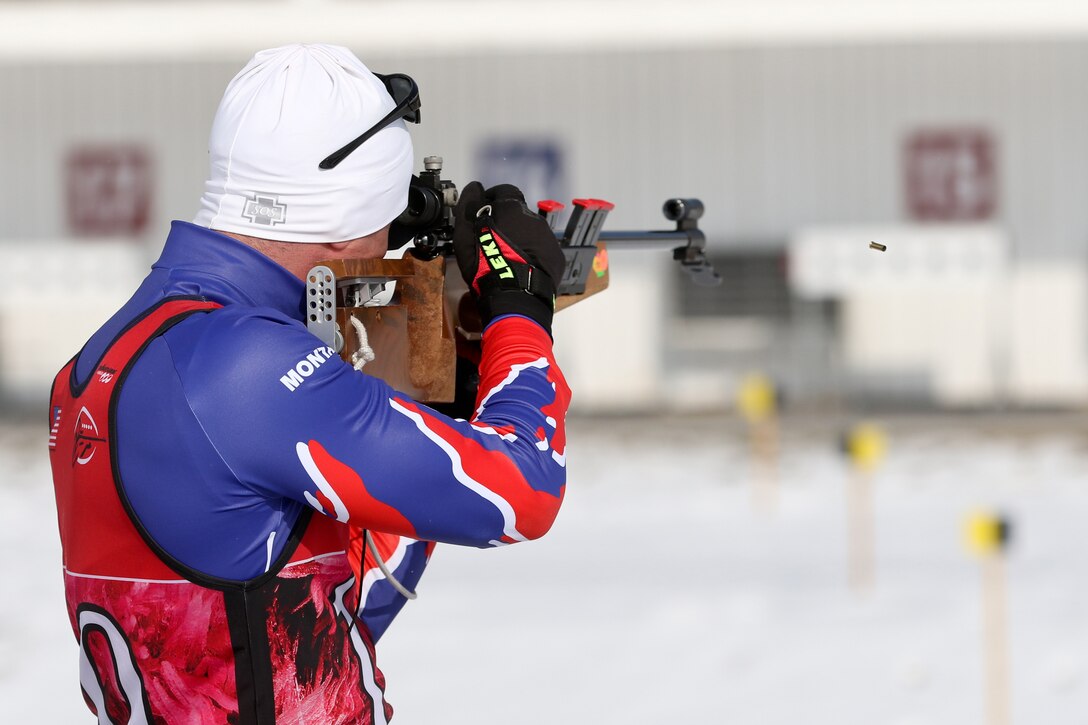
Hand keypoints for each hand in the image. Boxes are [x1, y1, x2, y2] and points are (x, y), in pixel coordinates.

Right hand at [453, 182, 564, 334]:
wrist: (516, 298)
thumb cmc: (487, 267)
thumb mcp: (465, 235)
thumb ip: (468, 207)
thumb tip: (473, 188)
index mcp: (510, 209)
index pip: (504, 190)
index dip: (493, 198)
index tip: (485, 210)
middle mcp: (533, 218)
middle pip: (519, 212)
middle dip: (506, 220)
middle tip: (493, 237)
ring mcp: (547, 237)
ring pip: (531, 231)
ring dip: (520, 237)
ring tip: (507, 256)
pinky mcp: (556, 256)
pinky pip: (543, 248)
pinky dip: (533, 253)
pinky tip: (522, 266)